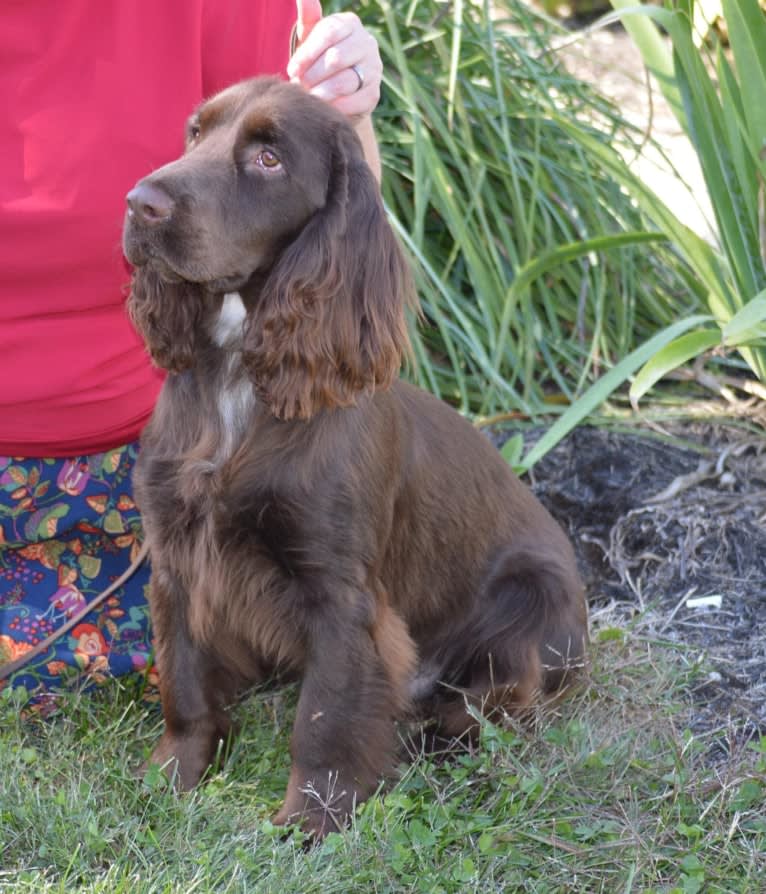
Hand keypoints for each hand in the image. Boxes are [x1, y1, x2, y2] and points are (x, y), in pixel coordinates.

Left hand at [287, 1, 381, 118]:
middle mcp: (367, 44)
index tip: (292, 70)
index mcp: (350, 24)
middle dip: (314, 74)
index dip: (307, 53)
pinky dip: (335, 107)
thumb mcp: (312, 36)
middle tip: (299, 86)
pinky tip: (322, 109)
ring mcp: (374, 70)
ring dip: (322, 92)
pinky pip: (353, 102)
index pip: (328, 34)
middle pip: (337, 58)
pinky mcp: (373, 95)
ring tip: (309, 98)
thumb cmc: (320, 58)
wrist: (337, 91)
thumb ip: (309, 17)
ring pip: (344, 81)